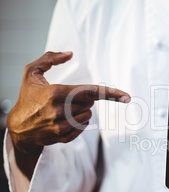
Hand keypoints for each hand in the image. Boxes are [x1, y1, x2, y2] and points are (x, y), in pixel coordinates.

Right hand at [7, 51, 130, 178]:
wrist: (18, 127)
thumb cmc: (27, 97)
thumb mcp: (31, 73)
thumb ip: (49, 58)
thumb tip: (70, 54)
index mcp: (55, 93)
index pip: (90, 92)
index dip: (110, 93)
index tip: (127, 97)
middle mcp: (59, 111)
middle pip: (89, 104)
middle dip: (83, 100)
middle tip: (65, 99)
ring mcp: (61, 126)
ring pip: (88, 116)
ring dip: (81, 111)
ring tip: (63, 110)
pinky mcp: (63, 137)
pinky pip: (83, 128)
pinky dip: (78, 123)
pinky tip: (63, 120)